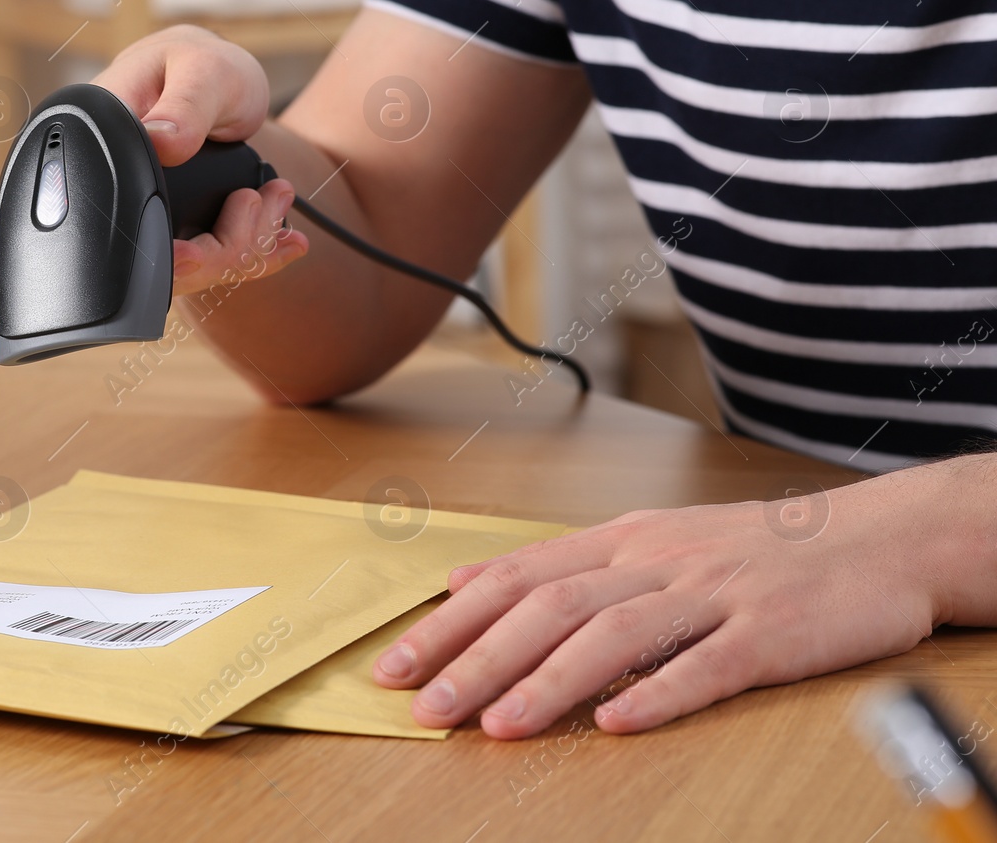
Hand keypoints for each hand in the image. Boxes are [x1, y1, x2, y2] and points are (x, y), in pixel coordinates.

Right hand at [93, 26, 306, 295]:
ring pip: (188, 267)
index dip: (160, 252)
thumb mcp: (202, 71)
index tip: (199, 253)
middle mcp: (113, 186)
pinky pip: (208, 259)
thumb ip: (185, 105)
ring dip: (245, 246)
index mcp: (101, 144)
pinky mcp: (171, 224)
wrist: (213, 77)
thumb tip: (160, 142)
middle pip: (156, 258)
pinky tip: (283, 242)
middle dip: (222, 249)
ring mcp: (143, 210)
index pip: (118, 218)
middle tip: (266, 202)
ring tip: (277, 199)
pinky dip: (251, 253)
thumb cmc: (204, 64)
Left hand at [372, 467, 960, 736]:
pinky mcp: (768, 633)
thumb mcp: (644, 540)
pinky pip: (707, 665)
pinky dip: (658, 694)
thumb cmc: (747, 551)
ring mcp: (712, 594)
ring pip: (615, 635)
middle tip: (425, 707)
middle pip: (550, 607)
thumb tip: (464, 579)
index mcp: (619, 542)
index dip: (449, 623)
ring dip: (549, 682)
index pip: (514, 579)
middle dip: (478, 659)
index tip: (395, 666)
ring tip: (498, 726)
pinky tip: (615, 725)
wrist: (871, 541)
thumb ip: (555, 564)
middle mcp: (655, 561)